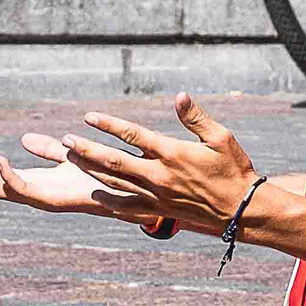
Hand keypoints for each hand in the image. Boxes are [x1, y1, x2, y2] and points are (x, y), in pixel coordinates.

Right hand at [0, 141, 158, 221]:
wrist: (130, 193)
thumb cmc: (102, 176)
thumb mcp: (68, 157)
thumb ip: (47, 150)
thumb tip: (23, 139)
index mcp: (35, 185)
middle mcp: (35, 195)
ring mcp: (42, 200)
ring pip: (2, 192)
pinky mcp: (55, 200)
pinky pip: (24, 190)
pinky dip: (9, 177)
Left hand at [54, 95, 261, 236]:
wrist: (240, 209)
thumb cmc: (233, 169)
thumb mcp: (221, 137)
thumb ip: (196, 117)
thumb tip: (180, 95)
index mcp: (172, 153)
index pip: (132, 135)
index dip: (108, 125)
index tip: (88, 117)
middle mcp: (159, 175)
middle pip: (113, 161)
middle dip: (87, 150)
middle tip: (65, 140)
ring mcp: (156, 195)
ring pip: (114, 182)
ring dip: (90, 169)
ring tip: (71, 158)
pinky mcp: (158, 209)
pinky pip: (126, 206)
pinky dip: (108, 199)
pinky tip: (95, 192)